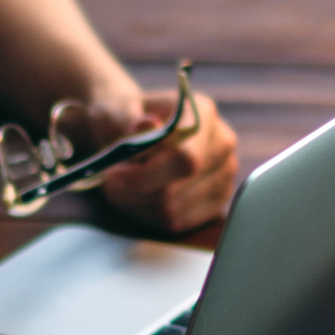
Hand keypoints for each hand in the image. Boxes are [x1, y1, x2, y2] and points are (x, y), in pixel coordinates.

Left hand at [84, 89, 241, 233]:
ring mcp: (224, 175)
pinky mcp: (216, 201)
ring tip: (121, 188)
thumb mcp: (116, 111)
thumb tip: (149, 126)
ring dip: (136, 205)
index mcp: (203, 113)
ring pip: (174, 210)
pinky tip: (136, 198)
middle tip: (110, 182)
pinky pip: (178, 223)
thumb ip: (128, 119)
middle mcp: (222, 144)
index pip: (184, 158)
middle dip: (134, 192)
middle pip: (177, 188)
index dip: (146, 175)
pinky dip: (148, 216)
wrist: (135, 131)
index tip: (115, 174)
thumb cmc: (124, 118)